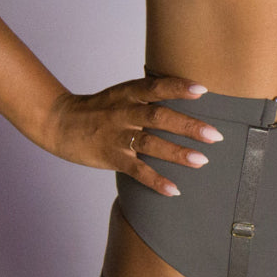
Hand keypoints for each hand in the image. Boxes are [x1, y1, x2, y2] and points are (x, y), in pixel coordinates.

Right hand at [44, 75, 222, 195]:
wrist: (61, 122)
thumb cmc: (99, 108)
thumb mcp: (121, 93)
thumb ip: (147, 96)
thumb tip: (183, 97)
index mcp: (127, 93)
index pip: (156, 87)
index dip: (178, 87)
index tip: (203, 90)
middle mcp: (123, 112)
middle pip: (159, 116)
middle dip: (188, 126)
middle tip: (215, 135)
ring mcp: (116, 135)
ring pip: (150, 143)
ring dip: (177, 153)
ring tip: (201, 161)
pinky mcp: (111, 157)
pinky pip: (136, 170)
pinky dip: (156, 180)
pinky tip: (174, 190)